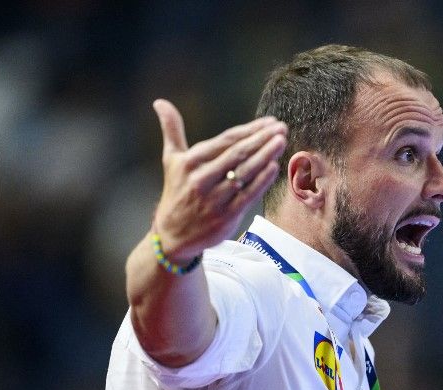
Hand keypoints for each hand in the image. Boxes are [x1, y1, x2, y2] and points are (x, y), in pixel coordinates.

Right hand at [151, 99, 286, 261]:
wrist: (173, 234)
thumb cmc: (177, 192)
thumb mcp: (172, 160)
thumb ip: (171, 130)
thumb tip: (160, 102)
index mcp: (191, 161)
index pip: (226, 140)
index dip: (250, 129)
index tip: (270, 122)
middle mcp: (202, 178)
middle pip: (238, 153)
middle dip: (262, 139)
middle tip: (282, 128)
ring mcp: (214, 198)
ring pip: (245, 172)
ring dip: (266, 155)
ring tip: (281, 142)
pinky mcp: (226, 215)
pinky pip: (248, 195)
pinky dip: (262, 180)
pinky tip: (274, 167)